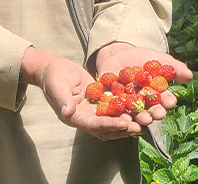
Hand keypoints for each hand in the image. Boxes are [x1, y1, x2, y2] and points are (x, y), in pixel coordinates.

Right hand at [22, 47, 140, 140]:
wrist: (54, 69)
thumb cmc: (53, 76)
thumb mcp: (57, 86)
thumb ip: (62, 99)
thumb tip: (68, 112)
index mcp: (74, 116)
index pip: (94, 124)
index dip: (110, 124)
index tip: (124, 123)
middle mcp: (85, 117)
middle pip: (107, 127)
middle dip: (123, 128)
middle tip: (140, 126)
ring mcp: (93, 110)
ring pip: (113, 120)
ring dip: (128, 122)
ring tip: (144, 120)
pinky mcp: (100, 102)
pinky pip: (115, 108)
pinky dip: (127, 110)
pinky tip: (141, 107)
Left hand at [94, 42, 192, 125]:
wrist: (118, 54)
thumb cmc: (142, 58)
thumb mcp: (159, 59)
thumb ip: (174, 68)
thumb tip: (189, 76)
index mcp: (156, 93)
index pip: (164, 99)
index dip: (168, 101)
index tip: (171, 103)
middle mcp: (143, 102)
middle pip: (150, 109)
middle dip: (154, 113)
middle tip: (158, 116)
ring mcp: (128, 104)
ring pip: (134, 113)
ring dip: (138, 118)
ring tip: (143, 120)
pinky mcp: (112, 103)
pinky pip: (115, 110)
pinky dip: (118, 114)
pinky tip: (121, 117)